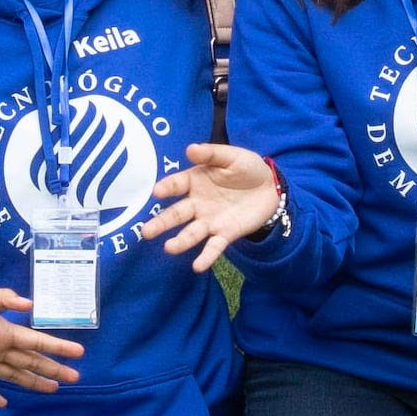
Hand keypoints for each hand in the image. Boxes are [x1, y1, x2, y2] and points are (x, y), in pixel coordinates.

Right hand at [149, 140, 284, 266]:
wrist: (270, 187)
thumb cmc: (246, 168)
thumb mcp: (232, 156)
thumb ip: (212, 154)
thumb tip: (190, 149)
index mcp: (195, 181)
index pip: (177, 184)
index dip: (167, 188)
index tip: (157, 192)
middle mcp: (197, 203)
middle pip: (176, 214)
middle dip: (161, 222)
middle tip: (146, 231)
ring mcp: (209, 220)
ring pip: (191, 233)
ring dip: (180, 241)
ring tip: (169, 248)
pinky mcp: (225, 234)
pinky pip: (214, 246)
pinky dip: (206, 257)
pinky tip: (198, 266)